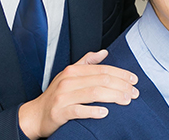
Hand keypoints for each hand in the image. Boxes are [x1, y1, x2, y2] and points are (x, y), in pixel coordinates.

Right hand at [18, 50, 138, 138]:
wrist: (35, 115)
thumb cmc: (55, 95)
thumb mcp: (69, 75)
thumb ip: (86, 62)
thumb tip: (104, 52)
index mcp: (72, 71)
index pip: (102, 69)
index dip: (121, 74)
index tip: (134, 80)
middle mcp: (68, 81)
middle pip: (101, 80)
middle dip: (121, 86)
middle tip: (134, 93)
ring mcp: (63, 97)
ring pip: (94, 93)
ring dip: (113, 97)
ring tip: (126, 101)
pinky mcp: (59, 112)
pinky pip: (79, 110)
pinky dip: (93, 111)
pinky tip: (105, 113)